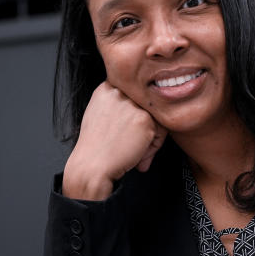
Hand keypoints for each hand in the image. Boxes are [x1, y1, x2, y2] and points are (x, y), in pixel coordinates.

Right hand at [62, 81, 167, 199]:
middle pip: (146, 107)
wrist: (92, 166)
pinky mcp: (144, 119)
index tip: (130, 131)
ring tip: (135, 152)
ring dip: (150, 138)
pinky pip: (161, 131)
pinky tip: (138, 156)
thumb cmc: (95, 147)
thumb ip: (118, 106)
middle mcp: (119, 92)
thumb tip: (142, 108)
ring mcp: (132, 104)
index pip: (134, 96)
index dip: (134, 116)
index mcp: (106, 88)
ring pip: (156, 118)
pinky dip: (153, 147)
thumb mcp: (100, 116)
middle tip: (132, 145)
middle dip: (144, 127)